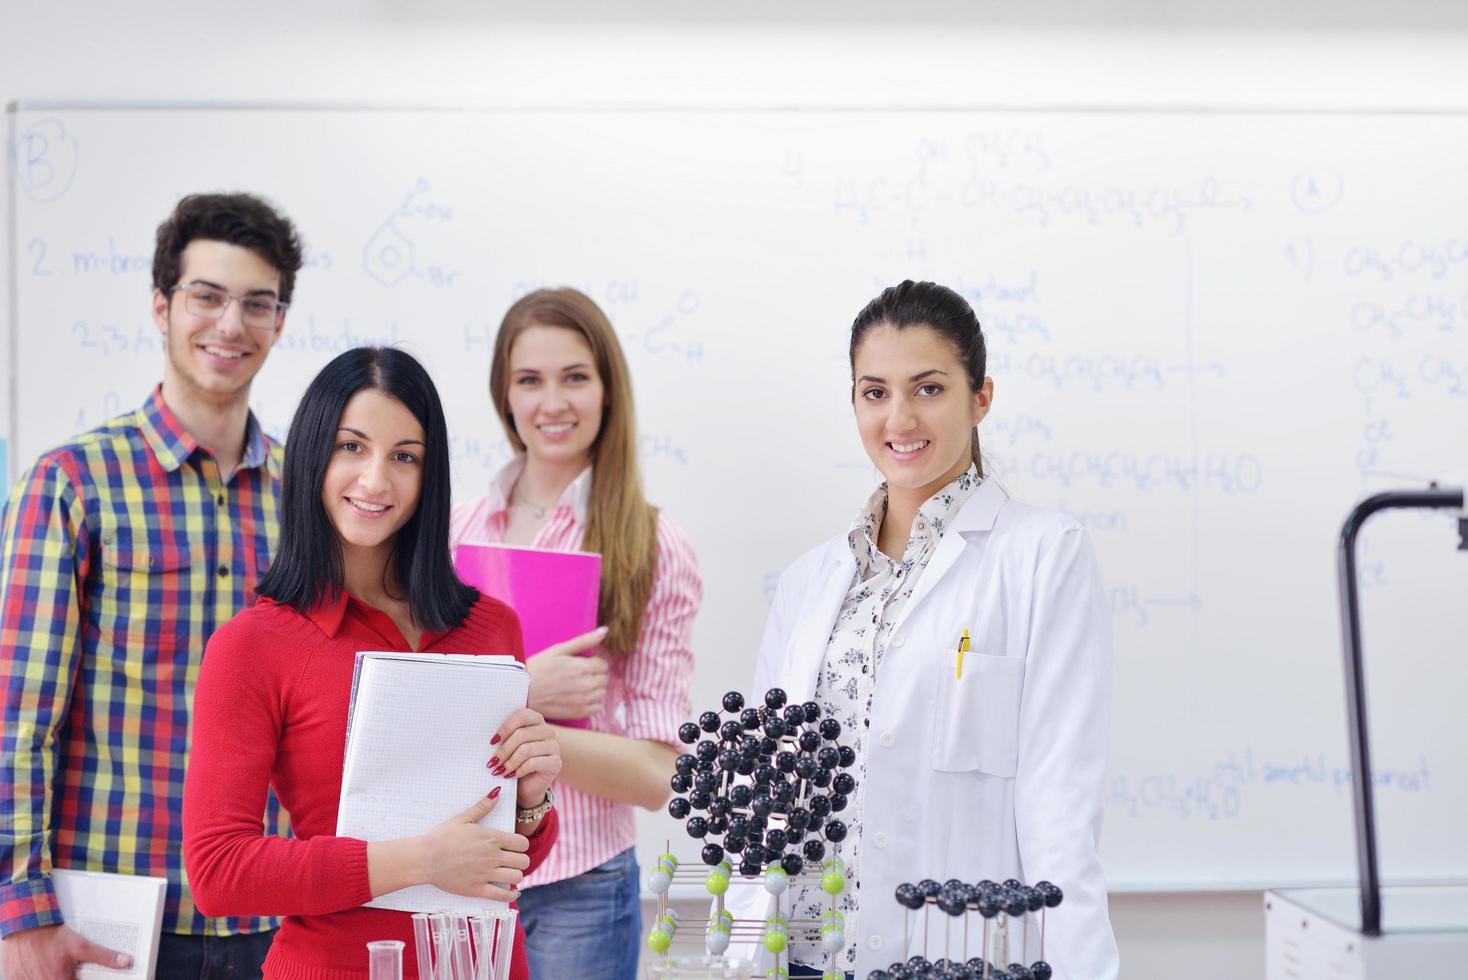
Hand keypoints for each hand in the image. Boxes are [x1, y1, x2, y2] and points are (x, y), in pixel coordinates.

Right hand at [0, 923, 131, 979]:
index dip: (83, 979)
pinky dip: (35, 975)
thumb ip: (104, 956)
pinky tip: (40, 967)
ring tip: (53, 965)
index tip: (79, 974)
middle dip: (68, 976)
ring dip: (51, 975)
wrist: (24, 925)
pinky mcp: (14, 979)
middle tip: (67, 968)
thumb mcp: (81, 945)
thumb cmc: (51, 935)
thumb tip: (126, 961)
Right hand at [414, 790, 530, 901]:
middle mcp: (492, 856)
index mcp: (491, 838)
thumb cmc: (441, 837)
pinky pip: (502, 896)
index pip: (522, 843)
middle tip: (512, 861)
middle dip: (520, 860)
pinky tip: (510, 893)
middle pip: (523, 861)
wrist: (424, 859)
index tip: (514, 847)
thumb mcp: (462, 818)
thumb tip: (496, 793)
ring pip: (516, 878)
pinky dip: (510, 896)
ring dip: (515, 876)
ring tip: (508, 874)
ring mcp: (485, 874)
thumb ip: (482, 807)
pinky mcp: (477, 889)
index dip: (521, 845)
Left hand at [491, 707, 561, 807]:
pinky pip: (533, 763)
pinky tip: (511, 776)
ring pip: (526, 749)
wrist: (528, 787)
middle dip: (504, 750)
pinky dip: (519, 770)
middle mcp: (547, 731)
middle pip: (522, 734)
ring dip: (509, 762)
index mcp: (536, 721)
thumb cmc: (515, 763)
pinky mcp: (556, 763)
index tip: (492, 741)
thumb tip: (490, 739)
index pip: (522, 715)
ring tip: (499, 771)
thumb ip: (502, 738)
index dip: (506, 727)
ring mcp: (554, 747)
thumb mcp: (508, 748)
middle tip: (492, 762)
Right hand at [525, 627, 608, 719]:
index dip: (593, 663)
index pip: (604, 665)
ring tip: (578, 686)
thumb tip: (605, 630)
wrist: (521, 691)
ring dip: (594, 689)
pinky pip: (597, 708)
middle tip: (578, 675)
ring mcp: (582, 700)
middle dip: (595, 675)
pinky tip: (579, 697)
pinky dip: (592, 703)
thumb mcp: (559, 649)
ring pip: (602, 693)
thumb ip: (584, 640)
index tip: (582, 665)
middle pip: (604, 679)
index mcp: (582, 667)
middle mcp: (585, 684)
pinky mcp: (578, 712)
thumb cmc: (538, 667)